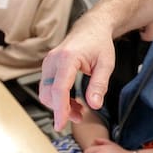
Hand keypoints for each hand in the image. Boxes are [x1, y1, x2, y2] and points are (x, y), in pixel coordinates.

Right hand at [40, 14, 115, 128]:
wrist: (91, 28)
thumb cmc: (99, 43)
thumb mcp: (106, 64)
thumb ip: (99, 85)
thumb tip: (94, 105)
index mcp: (67, 58)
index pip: (59, 89)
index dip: (60, 109)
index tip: (60, 124)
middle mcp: (53, 60)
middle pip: (49, 94)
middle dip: (62, 110)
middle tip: (81, 116)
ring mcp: (48, 63)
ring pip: (46, 93)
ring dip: (60, 105)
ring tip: (79, 110)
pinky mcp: (48, 67)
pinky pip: (48, 88)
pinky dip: (58, 98)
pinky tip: (73, 101)